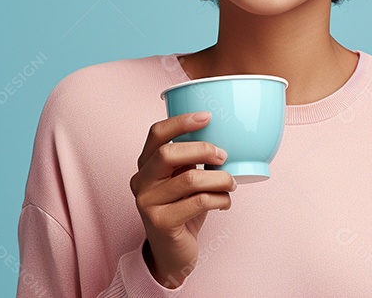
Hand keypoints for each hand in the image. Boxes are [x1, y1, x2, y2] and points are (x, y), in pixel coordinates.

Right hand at [128, 111, 236, 287]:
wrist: (172, 254)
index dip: (181, 122)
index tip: (207, 117)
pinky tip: (225, 203)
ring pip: (189, 179)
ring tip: (231, 184)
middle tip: (223, 156)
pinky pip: (199, 202)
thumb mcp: (184, 181)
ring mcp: (147, 202)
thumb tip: (220, 137)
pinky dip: (220, 199)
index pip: (157, 134)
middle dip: (202, 150)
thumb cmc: (183, 211)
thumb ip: (191, 160)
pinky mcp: (160, 222)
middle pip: (169, 153)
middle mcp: (140, 181)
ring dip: (219, 179)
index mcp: (145, 165)